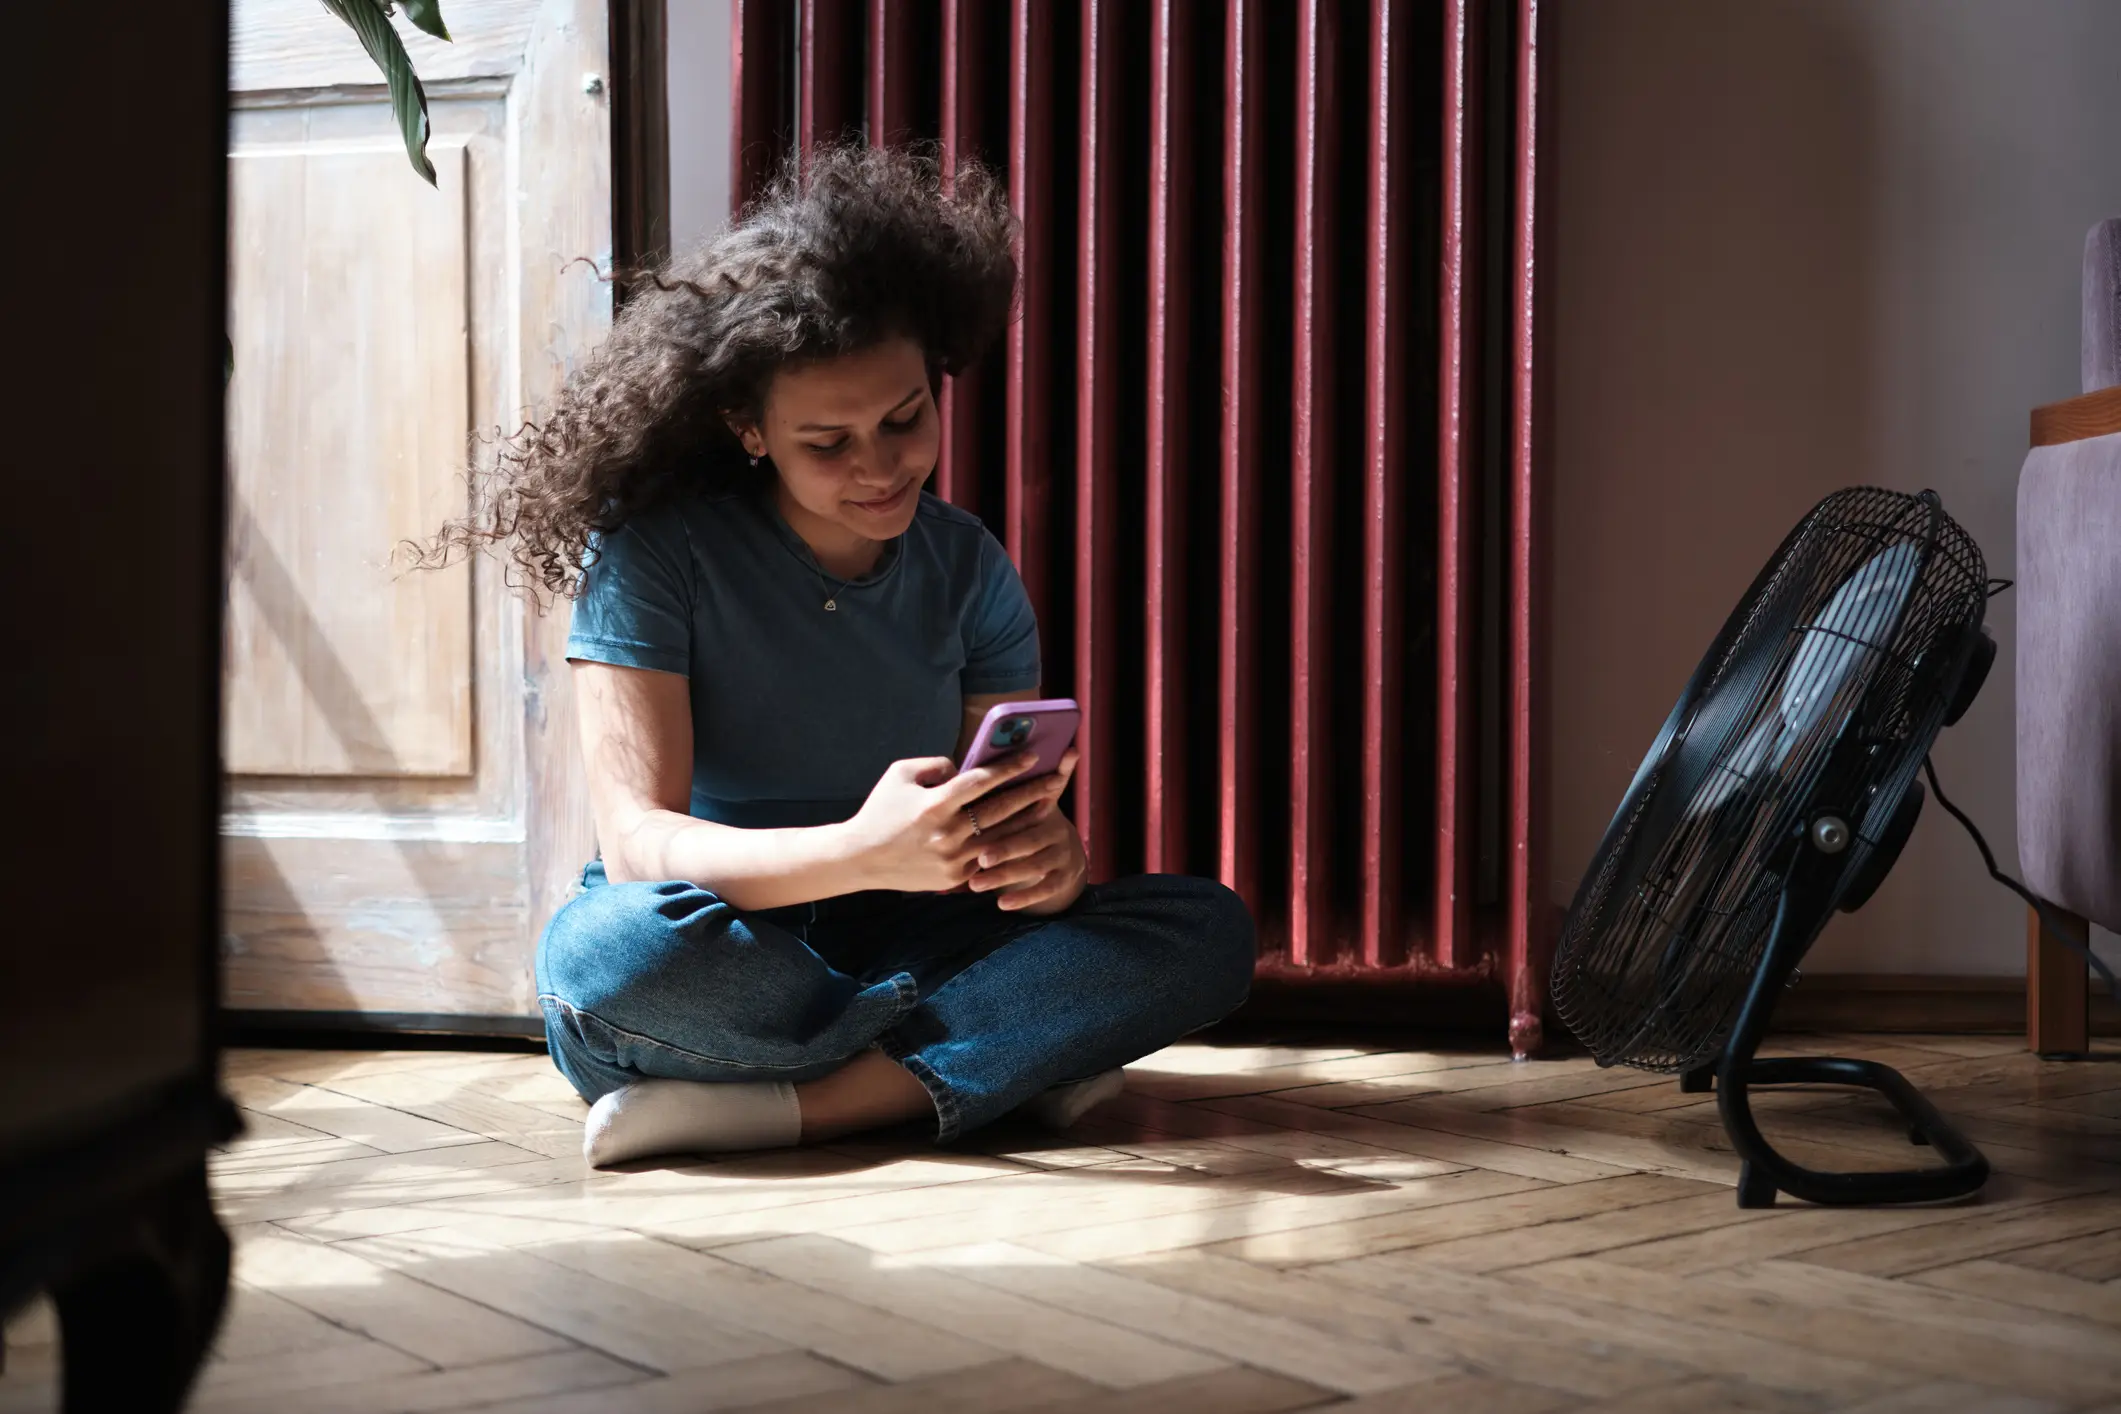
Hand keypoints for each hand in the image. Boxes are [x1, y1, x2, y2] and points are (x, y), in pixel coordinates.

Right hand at [841, 751, 1050, 893]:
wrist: (860, 858)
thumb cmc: (880, 810)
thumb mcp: (900, 774)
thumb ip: (937, 766)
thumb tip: (966, 770)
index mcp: (935, 804)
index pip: (981, 781)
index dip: (1010, 767)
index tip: (1033, 756)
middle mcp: (948, 833)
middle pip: (1001, 809)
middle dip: (1032, 791)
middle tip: (1056, 779)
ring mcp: (953, 859)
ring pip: (1001, 837)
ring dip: (1027, 820)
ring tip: (1049, 805)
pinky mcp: (955, 878)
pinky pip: (988, 859)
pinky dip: (1007, 847)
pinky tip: (1025, 835)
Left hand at [966, 749, 1086, 914]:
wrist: (1063, 854)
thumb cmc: (1029, 822)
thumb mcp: (1028, 797)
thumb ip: (1018, 777)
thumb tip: (1025, 748)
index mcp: (1045, 805)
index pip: (1032, 802)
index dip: (1018, 803)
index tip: (988, 813)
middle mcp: (1057, 829)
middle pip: (1030, 839)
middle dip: (1004, 848)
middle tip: (979, 857)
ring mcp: (1063, 854)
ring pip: (1034, 866)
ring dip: (1004, 876)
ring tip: (976, 884)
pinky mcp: (1064, 878)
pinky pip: (1046, 889)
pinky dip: (1024, 897)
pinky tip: (1002, 904)